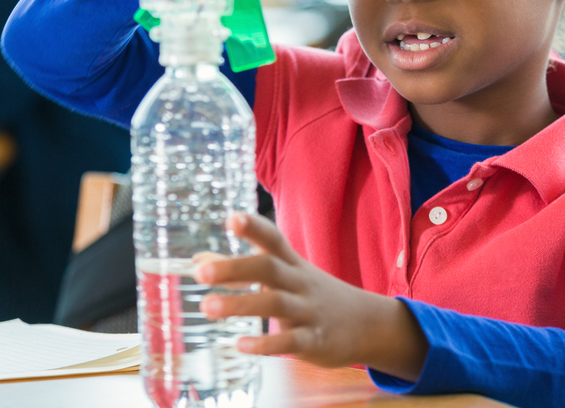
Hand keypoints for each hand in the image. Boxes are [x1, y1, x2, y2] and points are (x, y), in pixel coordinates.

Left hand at [193, 213, 428, 379]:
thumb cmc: (311, 296)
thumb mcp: (283, 278)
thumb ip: (240, 269)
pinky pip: (291, 340)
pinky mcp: (315, 340)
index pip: (272, 239)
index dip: (253, 227)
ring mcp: (309, 310)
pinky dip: (266, 343)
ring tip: (207, 307)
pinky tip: (241, 345)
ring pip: (276, 303)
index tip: (231, 218)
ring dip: (241, 304)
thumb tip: (198, 261)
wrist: (366, 324)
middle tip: (201, 274)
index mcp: (291, 263)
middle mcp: (299, 282)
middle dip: (235, 268)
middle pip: (269, 267)